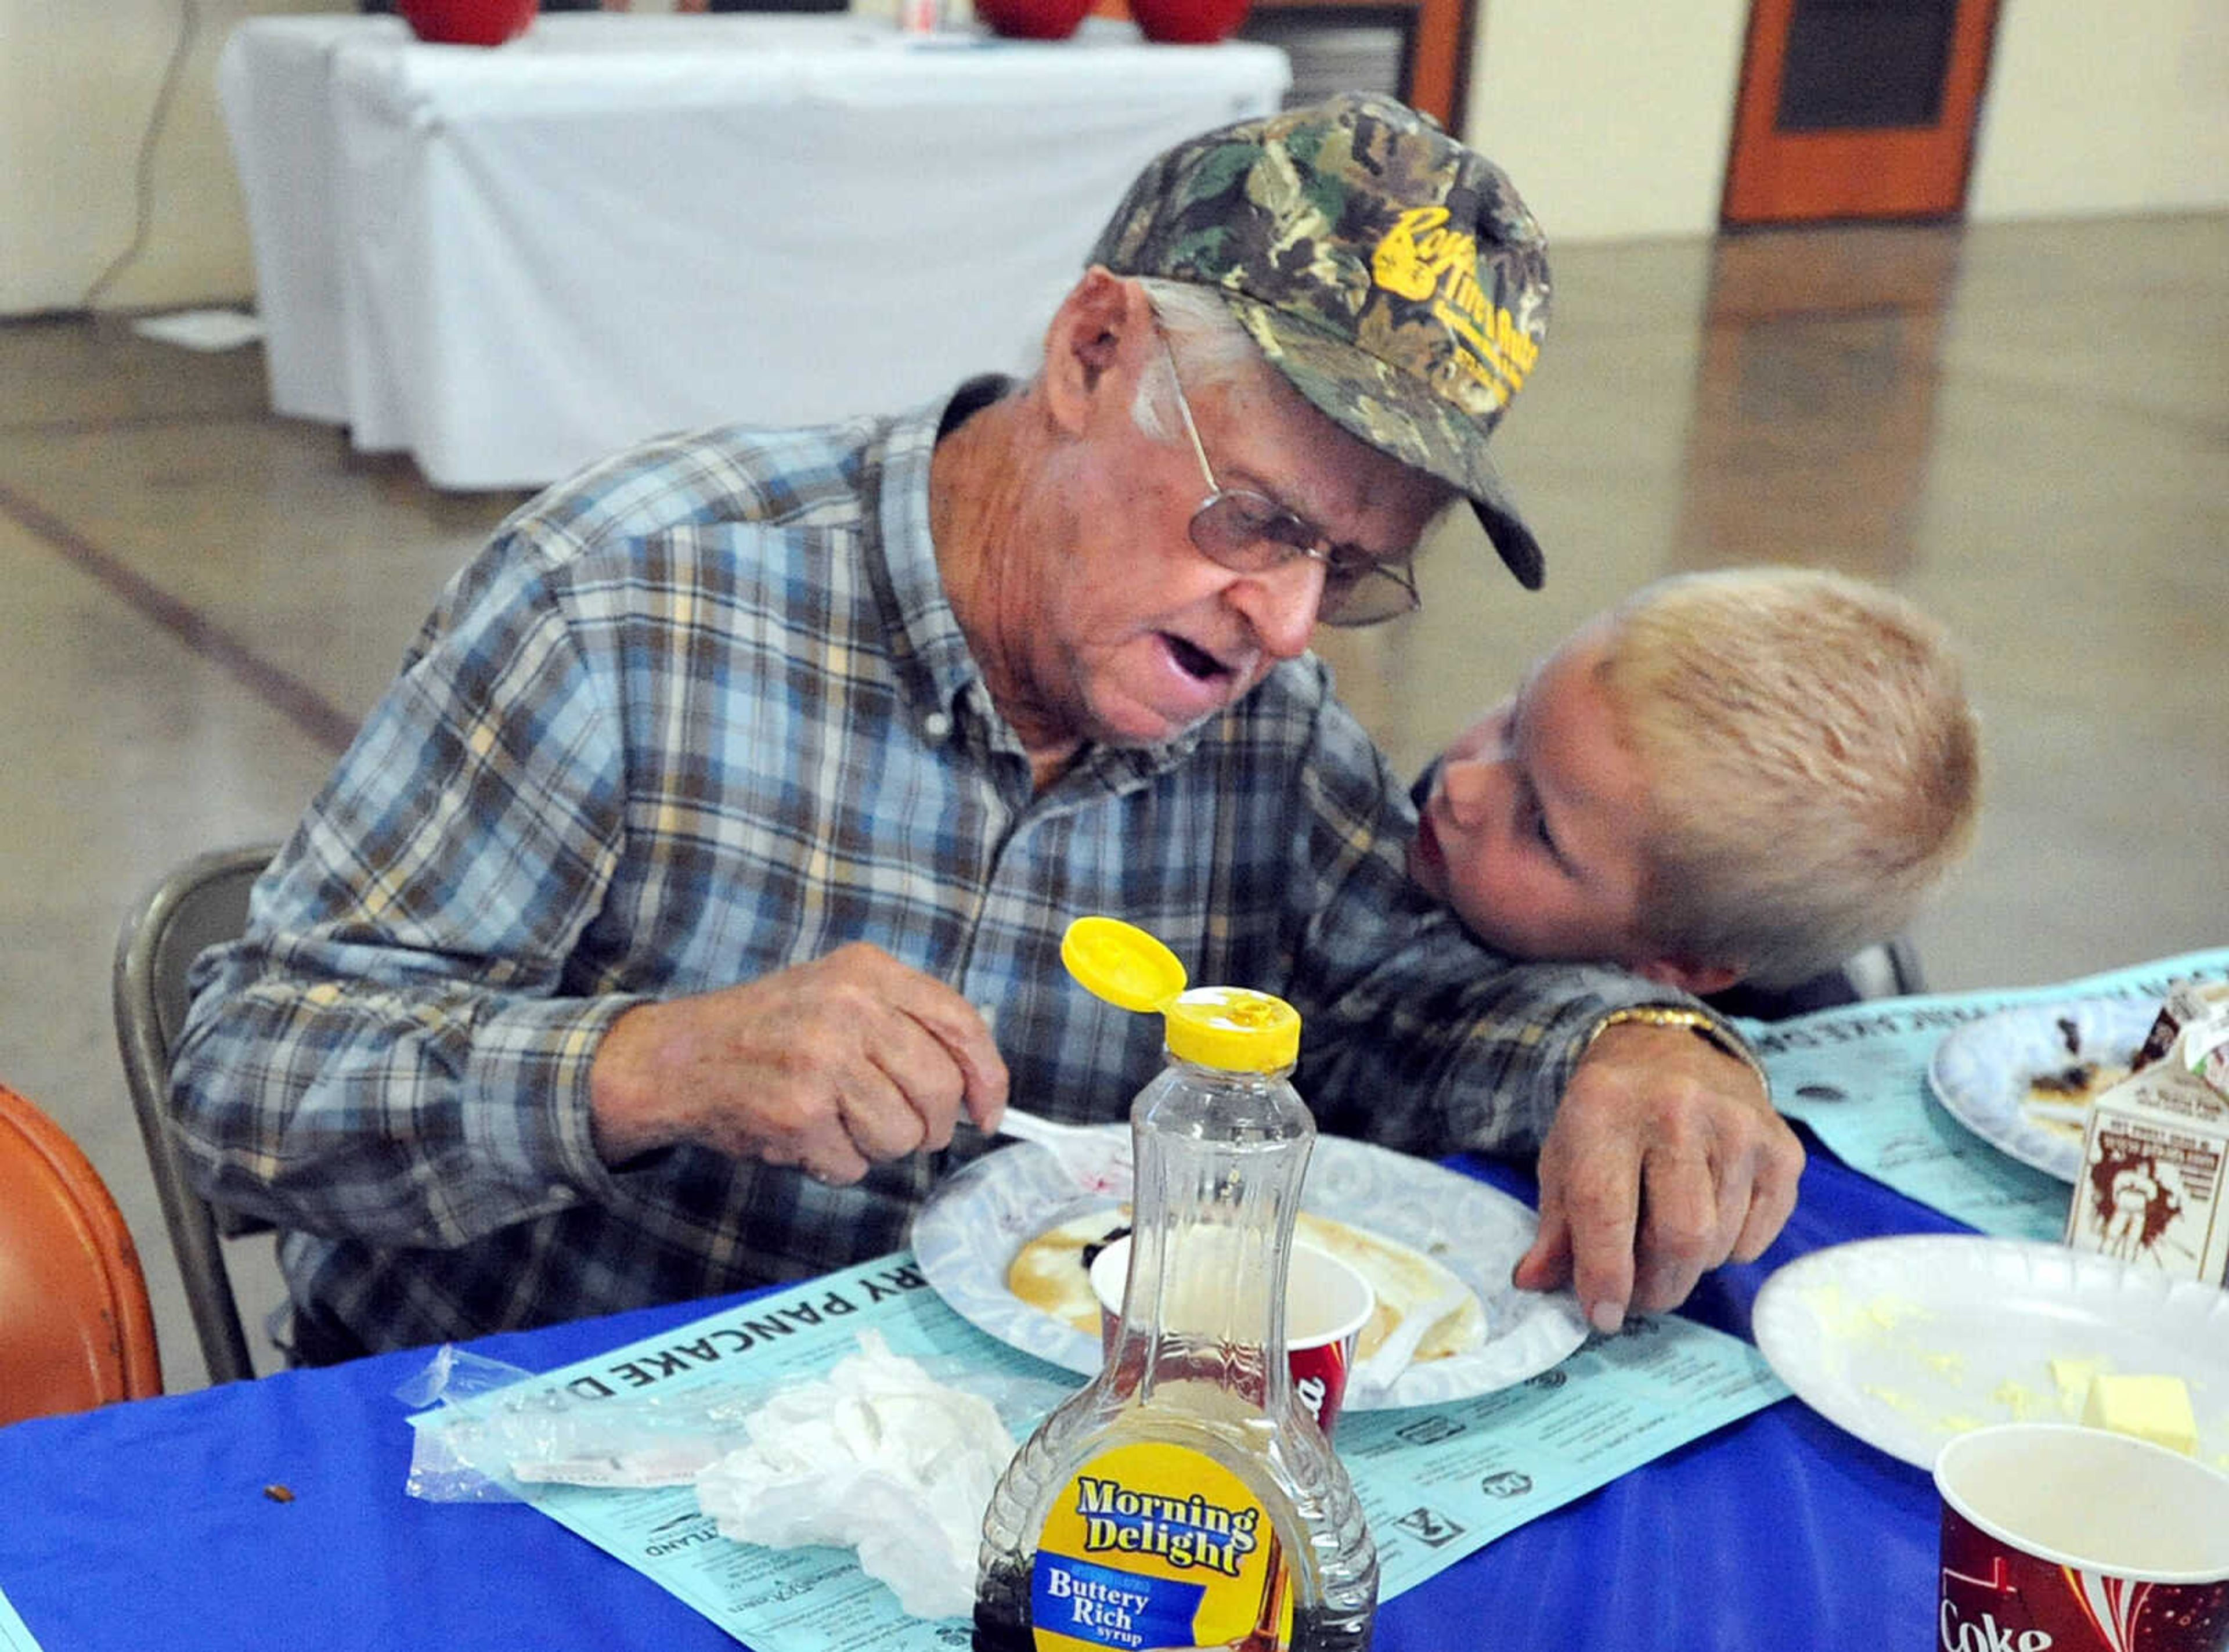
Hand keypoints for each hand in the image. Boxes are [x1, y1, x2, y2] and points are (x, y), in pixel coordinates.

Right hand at [588, 943, 1007, 1182]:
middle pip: (939, 1088)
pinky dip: (835, 1165)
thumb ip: (904, 1023)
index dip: (989, 1077)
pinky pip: (854, 1165)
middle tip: (905, 1130)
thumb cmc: (766, 1032)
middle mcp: (849, 1008)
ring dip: (878, 1147)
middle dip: (931, 1126)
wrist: (676, 1058)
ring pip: (902, 1135)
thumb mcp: (839, 994)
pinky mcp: (798, 1113)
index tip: (989, 1113)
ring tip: (839, 1124)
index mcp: (867, 972)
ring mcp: (822, 1060)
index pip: (961, 1024)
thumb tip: (974, 1083)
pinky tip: (806, 1137)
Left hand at [1512, 1021, 1802, 1331]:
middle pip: (1679, 1236)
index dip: (1604, 1276)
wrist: (1670, 1051)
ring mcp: (1739, 1126)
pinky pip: (1757, 1237)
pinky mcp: (1782, 1147)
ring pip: (1719, 1243)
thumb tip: (1536, 1284)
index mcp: (1606, 1109)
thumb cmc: (1608, 1117)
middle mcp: (1677, 1109)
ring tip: (1666, 1242)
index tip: (1603, 1317)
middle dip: (1657, 1287)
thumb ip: (1554, 1227)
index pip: (1607, 1210)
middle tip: (1640, 1295)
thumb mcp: (1565, 1158)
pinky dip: (1729, 1249)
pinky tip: (1708, 1218)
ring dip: (1689, 1267)